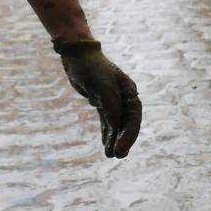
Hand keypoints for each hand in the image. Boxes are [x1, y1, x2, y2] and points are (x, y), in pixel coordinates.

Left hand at [56, 40, 141, 157]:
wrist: (77, 54)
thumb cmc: (90, 66)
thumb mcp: (101, 85)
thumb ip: (111, 104)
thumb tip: (116, 124)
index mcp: (129, 91)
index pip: (133, 117)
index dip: (129, 134)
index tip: (121, 148)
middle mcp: (124, 97)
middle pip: (127, 123)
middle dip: (124, 140)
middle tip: (118, 156)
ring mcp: (114, 100)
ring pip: (117, 124)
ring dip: (115, 139)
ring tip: (111, 155)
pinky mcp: (103, 102)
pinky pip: (108, 121)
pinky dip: (107, 132)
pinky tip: (106, 144)